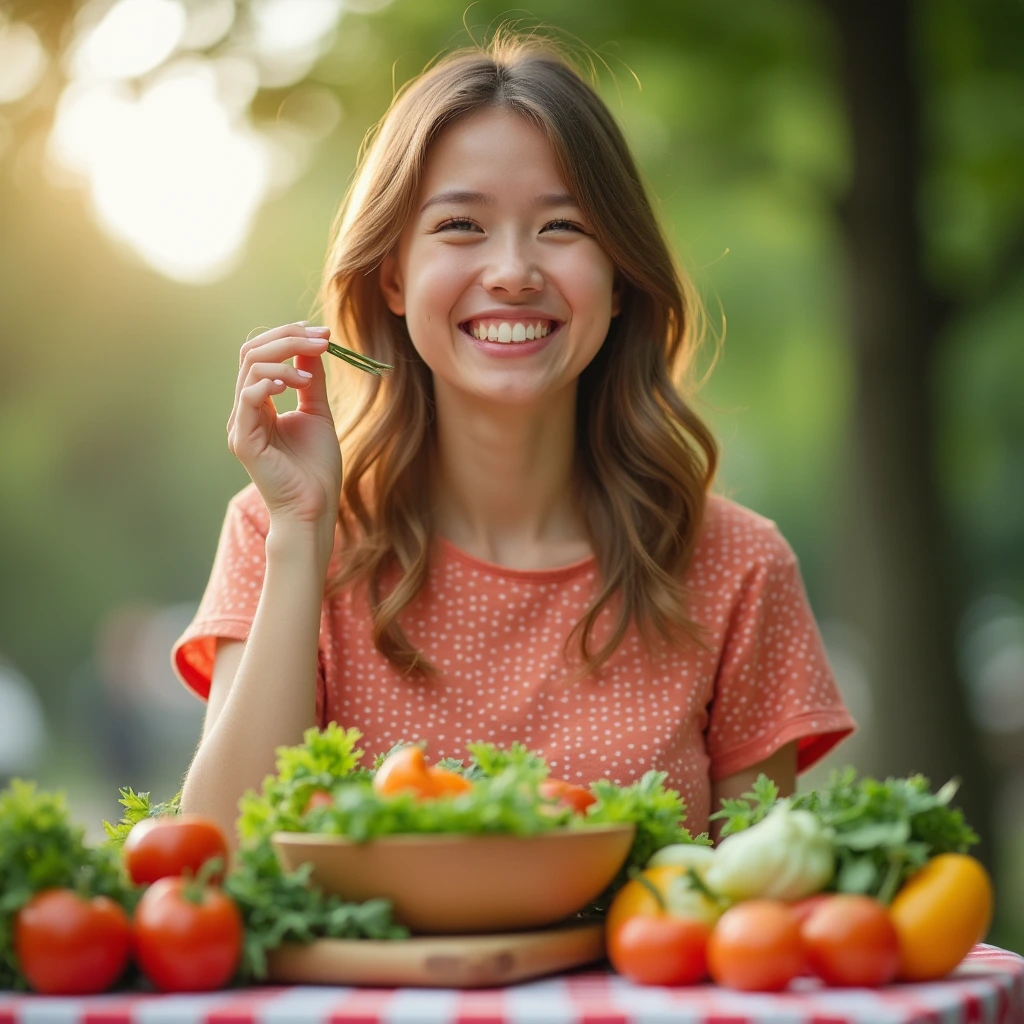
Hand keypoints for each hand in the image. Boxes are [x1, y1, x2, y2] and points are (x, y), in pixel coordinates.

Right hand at [227, 323, 341, 537]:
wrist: (315, 507)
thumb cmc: (317, 468)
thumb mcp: (318, 413)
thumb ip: (311, 381)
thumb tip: (313, 346)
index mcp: (259, 404)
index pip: (261, 354)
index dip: (290, 337)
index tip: (323, 335)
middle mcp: (244, 410)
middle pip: (252, 353)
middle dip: (288, 338)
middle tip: (321, 339)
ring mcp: (240, 424)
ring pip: (250, 368)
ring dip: (285, 358)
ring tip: (311, 373)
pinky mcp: (243, 440)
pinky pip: (248, 398)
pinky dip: (270, 382)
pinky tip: (295, 383)